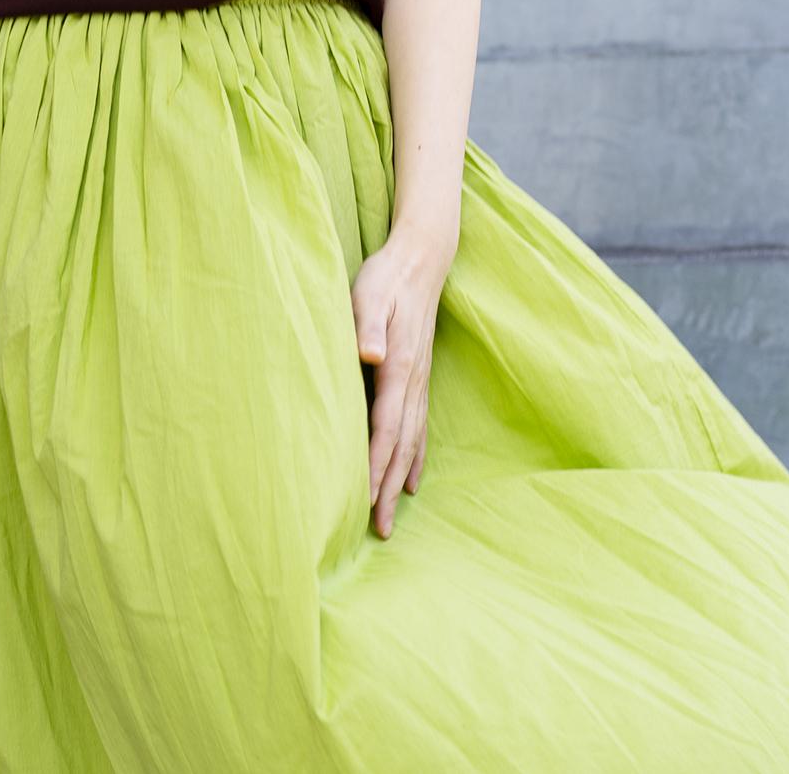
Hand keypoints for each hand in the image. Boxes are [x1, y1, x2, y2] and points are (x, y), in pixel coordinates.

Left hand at [350, 234, 446, 537]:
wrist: (420, 258)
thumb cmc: (386, 276)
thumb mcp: (368, 294)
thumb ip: (370, 326)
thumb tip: (371, 356)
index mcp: (400, 366)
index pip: (386, 427)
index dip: (377, 467)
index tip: (368, 502)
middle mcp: (414, 381)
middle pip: (401, 445)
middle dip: (389, 488)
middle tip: (380, 530)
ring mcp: (420, 380)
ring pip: (412, 440)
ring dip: (401, 479)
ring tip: (391, 516)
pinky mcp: (420, 374)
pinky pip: (419, 426)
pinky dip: (416, 457)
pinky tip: (412, 479)